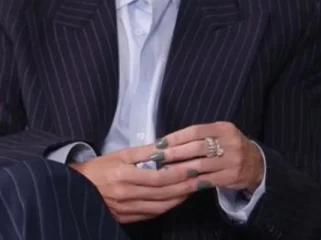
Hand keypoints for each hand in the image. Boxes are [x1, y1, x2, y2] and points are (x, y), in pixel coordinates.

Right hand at [69, 145, 197, 223]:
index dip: (180, 174)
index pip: (159, 178)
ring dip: (179, 199)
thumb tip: (167, 146)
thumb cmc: (98, 168)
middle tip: (203, 180)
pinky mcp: (124, 218)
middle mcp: (126, 196)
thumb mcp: (120, 155)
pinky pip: (150, 215)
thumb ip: (144, 152)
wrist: (73, 188)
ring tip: (194, 189)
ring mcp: (125, 210)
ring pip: (159, 207)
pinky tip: (176, 199)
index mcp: (125, 177)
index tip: (196, 168)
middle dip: (186, 187)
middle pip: (163, 194)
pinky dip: (166, 207)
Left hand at [152, 121, 264, 193]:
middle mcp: (230, 142)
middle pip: (196, 148)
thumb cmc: (230, 147)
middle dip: (173, 153)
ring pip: (199, 165)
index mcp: (224, 128)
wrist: (256, 164)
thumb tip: (169, 143)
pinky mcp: (231, 176)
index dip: (176, 137)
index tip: (159, 143)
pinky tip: (178, 183)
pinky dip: (190, 182)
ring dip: (178, 169)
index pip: (195, 131)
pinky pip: (206, 180)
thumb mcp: (221, 134)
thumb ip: (200, 136)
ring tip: (163, 172)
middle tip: (156, 158)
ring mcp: (232, 160)